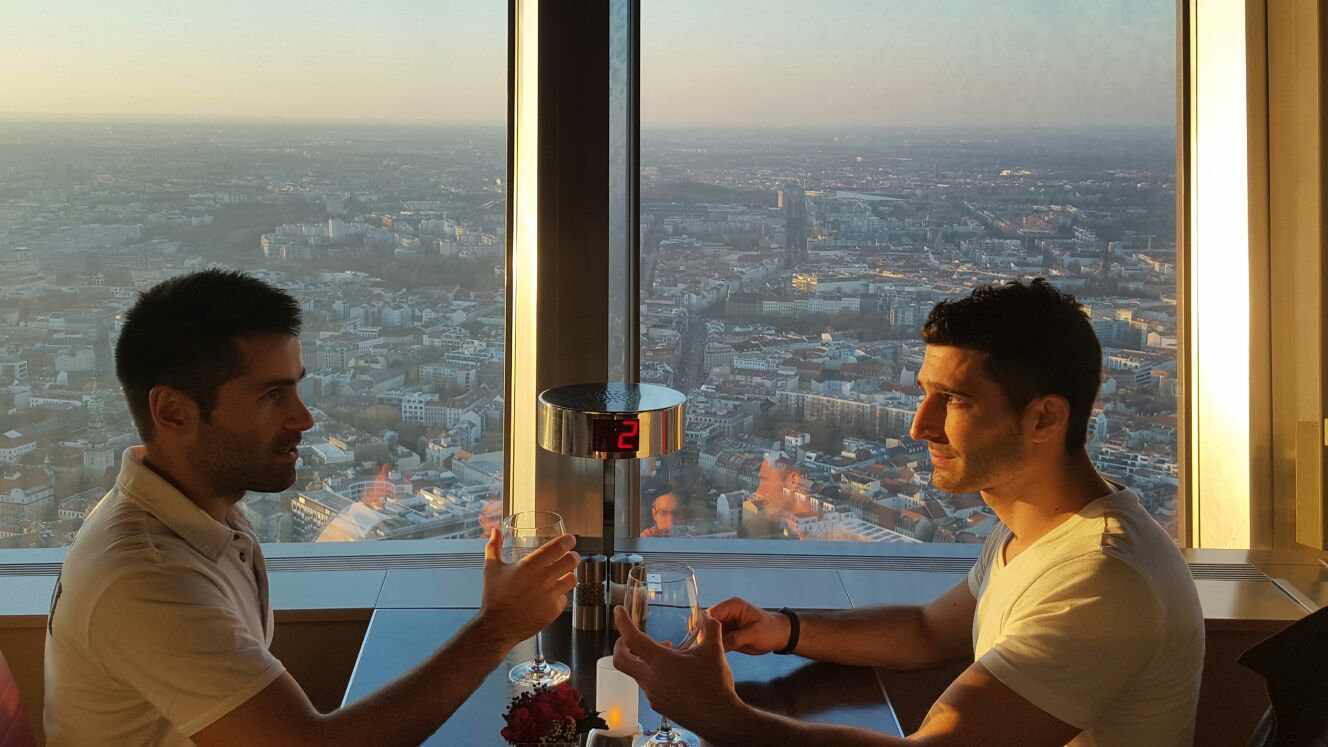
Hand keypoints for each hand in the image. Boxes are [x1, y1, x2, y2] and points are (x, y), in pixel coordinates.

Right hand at [478, 529, 577, 644]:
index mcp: (529, 566)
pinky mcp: (553, 611)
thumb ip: (494, 547)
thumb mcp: (491, 568)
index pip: (558, 547)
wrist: (497, 627)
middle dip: (573, 556)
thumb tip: (494, 531)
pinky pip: (564, 598)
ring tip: (564, 574)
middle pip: (571, 561)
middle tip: (571, 556)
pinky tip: (552, 594)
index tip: (570, 539)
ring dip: (570, 575)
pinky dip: (560, 595)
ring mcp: (550, 596)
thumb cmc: (494, 597)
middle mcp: (543, 579)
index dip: (568, 541)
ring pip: (572, 579)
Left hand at [612, 606, 744, 736]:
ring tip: (669, 653)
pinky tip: (673, 673)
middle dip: (621, 645)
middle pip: (620, 660)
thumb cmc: (714, 684)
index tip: (619, 612)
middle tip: (630, 636)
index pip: (632, 639)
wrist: (719, 718)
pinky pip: (648, 685)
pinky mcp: (658, 705)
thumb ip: (710, 628)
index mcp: (660, 662)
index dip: (622, 623)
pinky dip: (653, 674)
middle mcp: (651, 679)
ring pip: (636, 672)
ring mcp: (653, 694)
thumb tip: (708, 615)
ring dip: (644, 659)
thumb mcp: (714, 651)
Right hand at [709, 597, 790, 654]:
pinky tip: (714, 655)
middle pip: (705, 623)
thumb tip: (717, 643)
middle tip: (705, 650)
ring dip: (708, 642)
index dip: (704, 626)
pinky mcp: (726, 634)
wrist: (780, 636)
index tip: (704, 641)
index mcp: (732, 606)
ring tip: (709, 654)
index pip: (710, 613)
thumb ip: (735, 638)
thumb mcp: (754, 634)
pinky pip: (714, 639)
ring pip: (707, 632)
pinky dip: (713, 646)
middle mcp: (726, 613)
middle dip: (704, 635)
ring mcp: (725, 623)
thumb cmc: (771, 630)